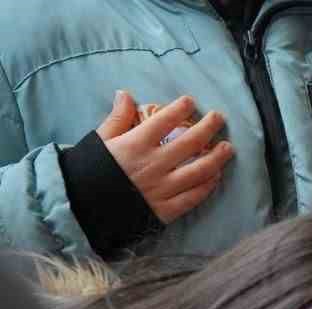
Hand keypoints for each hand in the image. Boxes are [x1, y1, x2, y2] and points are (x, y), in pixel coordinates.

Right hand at [98, 91, 230, 223]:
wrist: (83, 209)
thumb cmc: (89, 171)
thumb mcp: (99, 140)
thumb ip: (117, 118)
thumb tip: (125, 94)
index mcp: (135, 144)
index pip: (164, 121)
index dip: (179, 109)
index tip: (190, 101)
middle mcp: (153, 164)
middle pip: (189, 142)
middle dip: (208, 127)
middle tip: (219, 118)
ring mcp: (162, 188)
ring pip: (199, 171)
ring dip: (217, 158)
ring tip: (227, 148)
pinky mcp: (166, 210)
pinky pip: (193, 197)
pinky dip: (208, 186)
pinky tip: (216, 176)